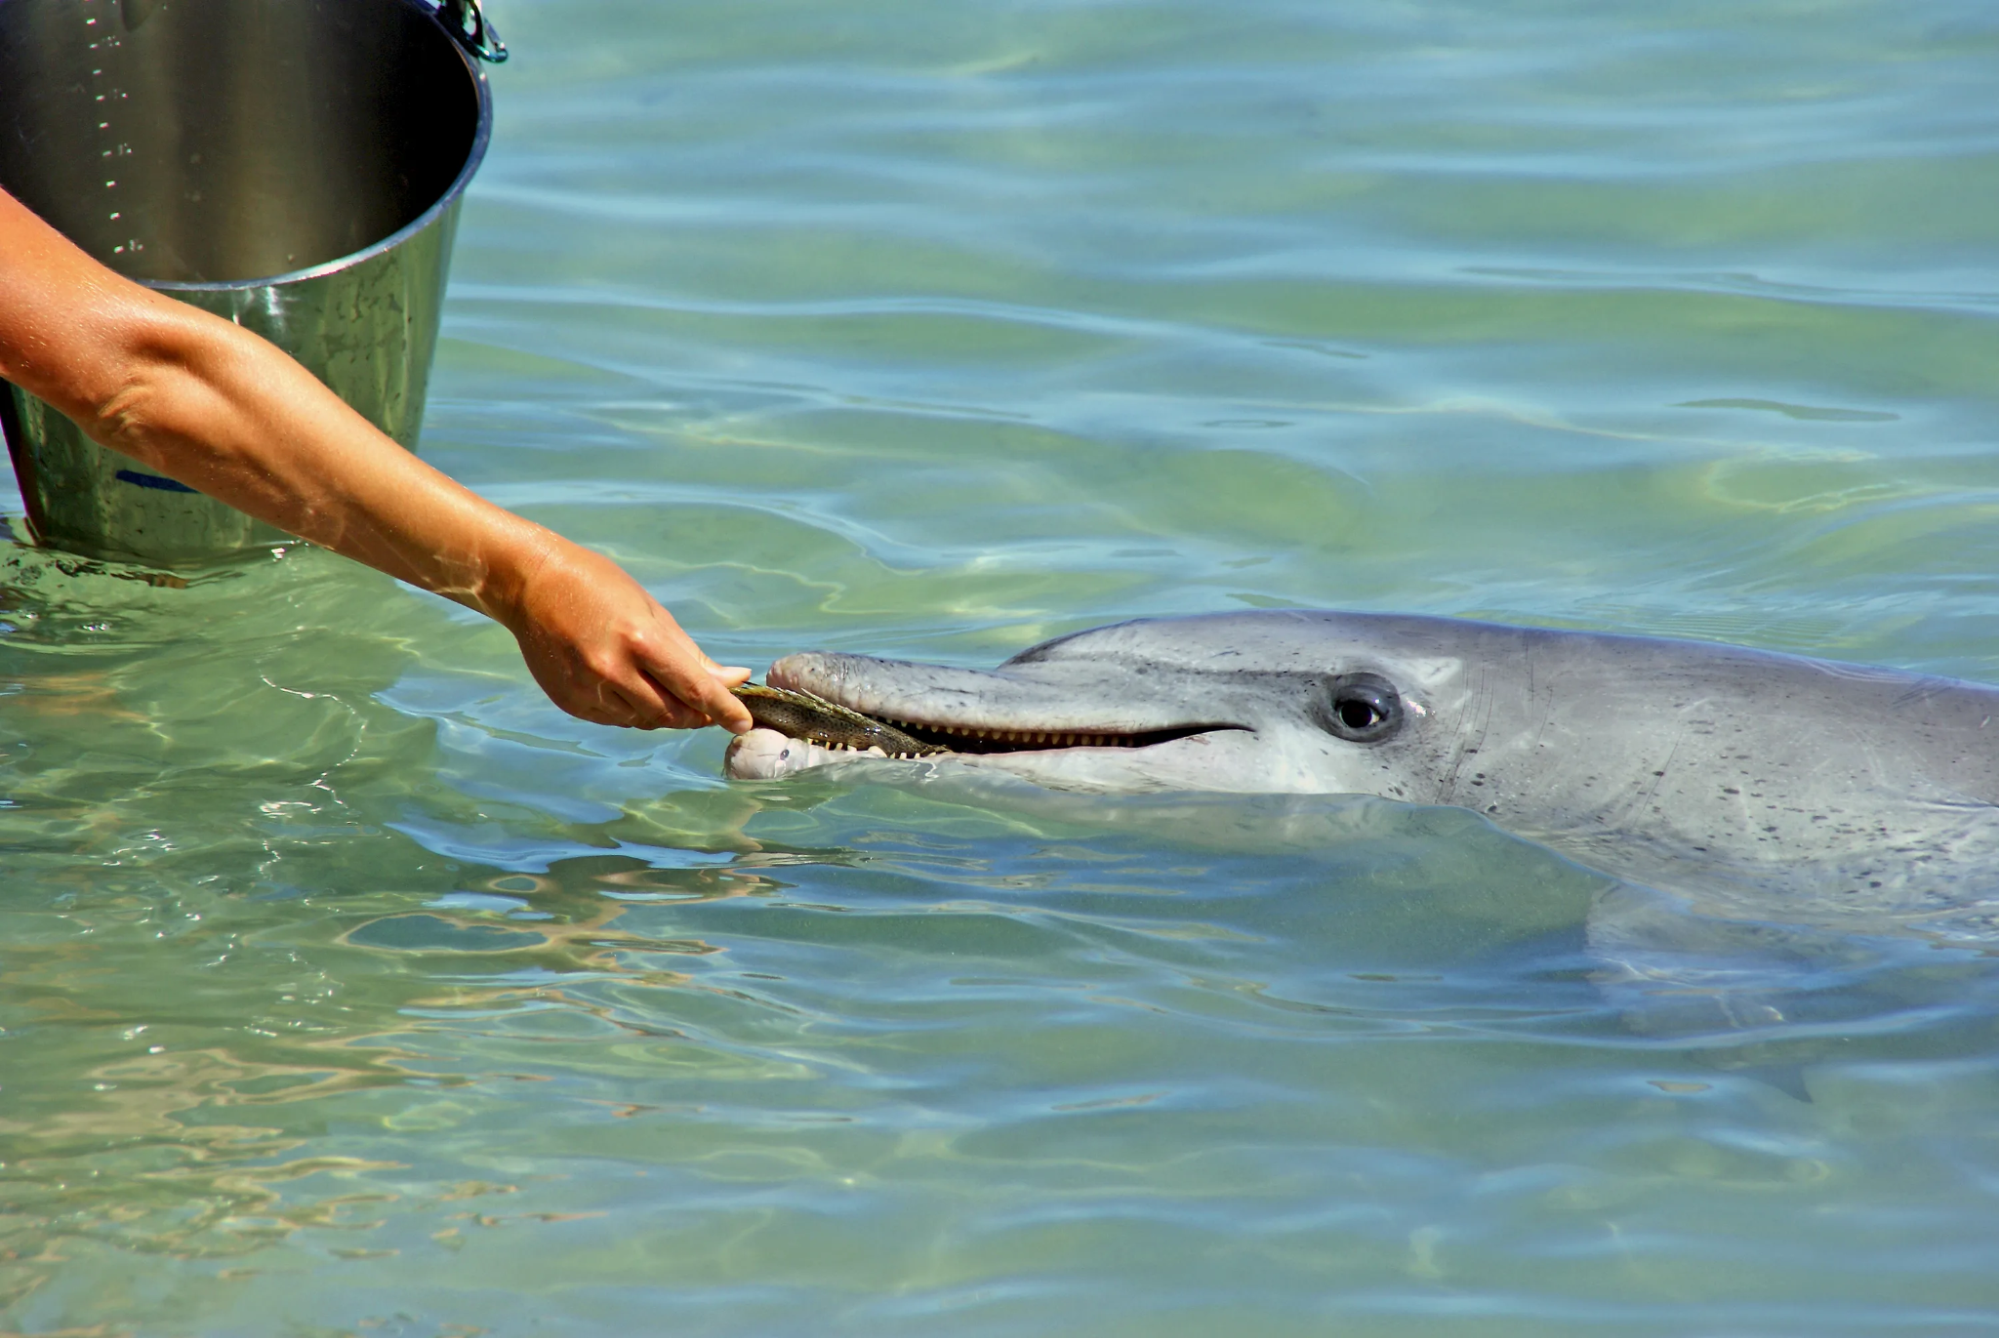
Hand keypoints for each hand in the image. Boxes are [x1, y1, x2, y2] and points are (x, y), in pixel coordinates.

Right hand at [500, 537, 753, 731]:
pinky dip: (633, 710)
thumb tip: (733, 679)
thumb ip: (690, 654)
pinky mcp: (570, 702)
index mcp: (639, 640)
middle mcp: (612, 670)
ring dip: (665, 712)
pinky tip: (629, 685)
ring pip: (645, 721)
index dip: (724, 709)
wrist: (530, 584)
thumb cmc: (599, 587)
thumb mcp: (651, 611)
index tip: (744, 722)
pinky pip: (616, 719)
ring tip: (662, 685)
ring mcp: (587, 690)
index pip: (694, 688)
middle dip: (698, 714)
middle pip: (673, 714)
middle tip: (709, 706)